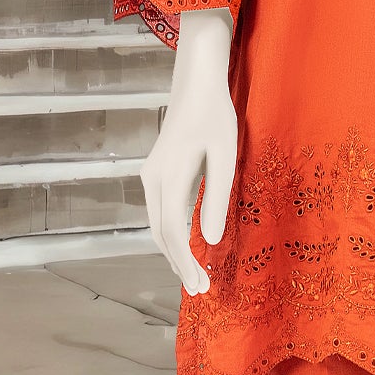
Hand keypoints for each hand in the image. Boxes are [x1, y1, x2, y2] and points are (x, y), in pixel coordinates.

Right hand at [140, 8, 238, 295]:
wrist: (195, 84)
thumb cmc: (215, 116)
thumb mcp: (224, 156)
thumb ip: (216, 198)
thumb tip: (211, 239)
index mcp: (168, 178)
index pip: (173, 233)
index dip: (185, 263)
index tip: (200, 286)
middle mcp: (152, 180)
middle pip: (160, 234)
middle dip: (178, 264)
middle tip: (199, 291)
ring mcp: (150, 176)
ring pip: (157, 225)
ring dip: (173, 252)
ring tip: (193, 275)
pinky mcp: (155, 173)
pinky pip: (160, 212)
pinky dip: (171, 235)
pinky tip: (186, 247)